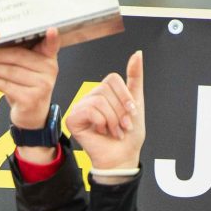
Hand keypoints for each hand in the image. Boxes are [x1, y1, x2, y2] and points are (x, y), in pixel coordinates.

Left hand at [0, 29, 60, 140]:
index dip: (51, 38)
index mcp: (49, 58)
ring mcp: (42, 86)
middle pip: (19, 57)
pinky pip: (6, 85)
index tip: (50, 29)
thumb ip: (22, 53)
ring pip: (10, 71)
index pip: (51, 45)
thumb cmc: (26, 87)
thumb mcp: (29, 69)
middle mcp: (50, 71)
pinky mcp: (31, 99)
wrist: (31, 115)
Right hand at [64, 49, 144, 174]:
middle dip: (120, 111)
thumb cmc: (128, 135)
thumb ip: (135, 77)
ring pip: (99, 100)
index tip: (131, 112)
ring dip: (112, 119)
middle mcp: (90, 98)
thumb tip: (137, 54)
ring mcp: (80, 108)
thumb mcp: (136, 102)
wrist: (123, 157)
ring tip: (114, 131)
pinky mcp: (73, 119)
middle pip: (105, 89)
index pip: (112, 79)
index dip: (124, 95)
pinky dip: (101, 122)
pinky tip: (102, 132)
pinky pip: (89, 110)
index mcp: (104, 93)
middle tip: (123, 126)